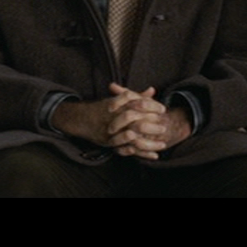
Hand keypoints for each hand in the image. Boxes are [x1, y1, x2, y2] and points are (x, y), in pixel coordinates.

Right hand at [50, 84, 191, 159]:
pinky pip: (128, 150)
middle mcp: (115, 118)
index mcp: (119, 105)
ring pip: (132, 138)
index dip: (152, 106)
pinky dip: (141, 154)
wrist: (82, 119)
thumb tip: (152, 90)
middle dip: (151, 125)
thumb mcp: (121, 100)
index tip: (163, 109)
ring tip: (162, 144)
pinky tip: (154, 156)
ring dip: (149, 143)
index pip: (137, 103)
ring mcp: (113, 132)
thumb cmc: (106, 109)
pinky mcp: (111, 143)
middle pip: (135, 121)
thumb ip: (137, 96)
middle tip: (164, 126)